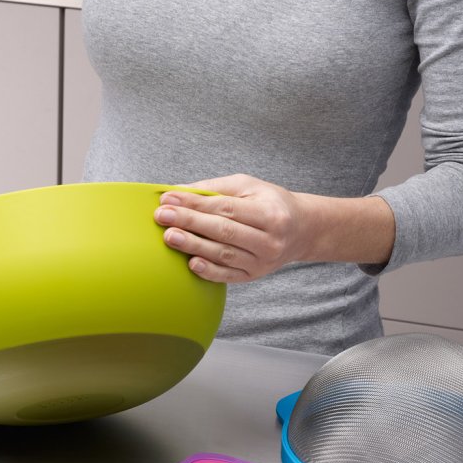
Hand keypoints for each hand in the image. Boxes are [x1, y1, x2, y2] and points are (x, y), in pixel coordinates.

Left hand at [153, 174, 313, 282]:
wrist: (300, 230)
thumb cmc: (269, 204)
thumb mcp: (248, 187)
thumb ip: (213, 188)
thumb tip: (177, 191)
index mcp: (270, 213)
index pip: (226, 208)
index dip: (195, 203)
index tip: (168, 199)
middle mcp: (269, 240)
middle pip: (223, 231)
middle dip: (189, 222)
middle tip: (162, 217)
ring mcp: (262, 261)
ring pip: (223, 254)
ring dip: (193, 246)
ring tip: (169, 237)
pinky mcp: (254, 276)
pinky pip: (227, 276)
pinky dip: (208, 271)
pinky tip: (190, 263)